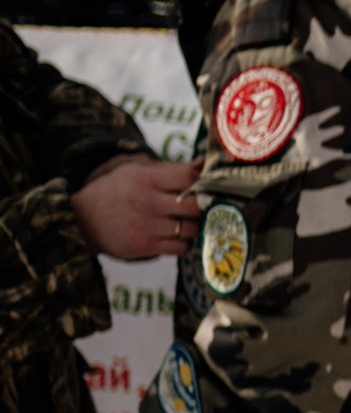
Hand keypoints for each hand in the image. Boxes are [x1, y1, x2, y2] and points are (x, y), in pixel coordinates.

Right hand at [72, 155, 202, 260]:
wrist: (79, 221)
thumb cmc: (112, 192)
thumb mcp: (132, 171)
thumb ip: (167, 168)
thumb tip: (204, 164)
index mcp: (144, 179)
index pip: (189, 177)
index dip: (204, 180)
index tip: (208, 184)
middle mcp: (147, 202)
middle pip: (196, 205)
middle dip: (204, 205)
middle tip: (202, 205)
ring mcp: (146, 226)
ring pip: (193, 228)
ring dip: (196, 225)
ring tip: (186, 220)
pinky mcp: (145, 246)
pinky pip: (182, 247)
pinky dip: (186, 242)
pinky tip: (178, 235)